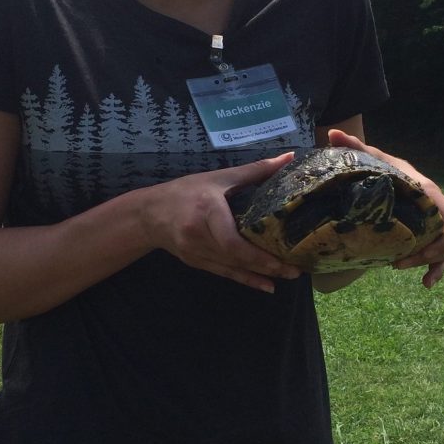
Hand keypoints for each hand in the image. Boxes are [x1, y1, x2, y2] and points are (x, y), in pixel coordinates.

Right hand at [139, 152, 301, 293]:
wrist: (149, 213)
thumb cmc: (186, 191)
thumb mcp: (219, 177)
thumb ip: (254, 170)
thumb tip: (288, 157)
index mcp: (207, 211)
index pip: (231, 240)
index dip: (256, 255)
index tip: (282, 258)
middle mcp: (199, 235)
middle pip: (235, 257)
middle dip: (266, 267)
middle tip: (295, 271)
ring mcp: (195, 252)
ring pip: (231, 269)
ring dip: (260, 275)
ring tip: (286, 277)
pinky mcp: (196, 262)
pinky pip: (224, 274)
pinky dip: (246, 280)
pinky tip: (265, 285)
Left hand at [325, 128, 443, 289]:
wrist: (387, 175)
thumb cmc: (381, 167)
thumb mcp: (371, 158)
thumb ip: (355, 146)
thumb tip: (333, 132)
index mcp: (427, 192)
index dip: (442, 235)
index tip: (422, 246)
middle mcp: (436, 208)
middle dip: (429, 254)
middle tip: (399, 263)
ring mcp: (434, 224)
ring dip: (428, 263)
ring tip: (398, 267)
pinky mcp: (429, 236)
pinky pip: (440, 257)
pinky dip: (435, 271)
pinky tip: (426, 284)